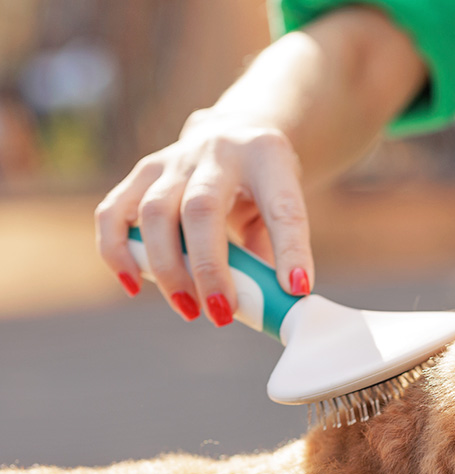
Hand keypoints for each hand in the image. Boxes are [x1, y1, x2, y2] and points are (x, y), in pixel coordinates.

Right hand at [95, 114, 312, 325]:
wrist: (237, 133)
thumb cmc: (265, 183)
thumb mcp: (285, 204)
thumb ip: (278, 248)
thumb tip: (272, 304)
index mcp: (267, 156)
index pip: (282, 207)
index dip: (290, 250)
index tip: (296, 288)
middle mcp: (218, 151)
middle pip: (201, 210)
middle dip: (208, 270)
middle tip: (221, 314)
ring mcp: (175, 158)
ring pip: (154, 213)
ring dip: (167, 269)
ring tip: (189, 310)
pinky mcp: (143, 171)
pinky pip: (114, 211)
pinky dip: (117, 251)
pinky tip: (134, 285)